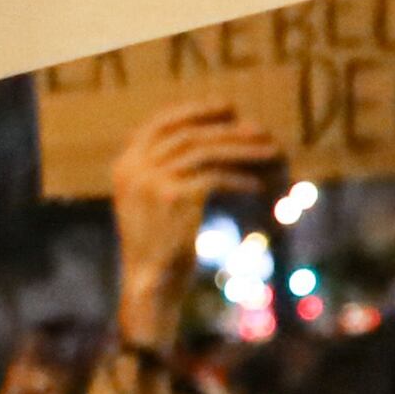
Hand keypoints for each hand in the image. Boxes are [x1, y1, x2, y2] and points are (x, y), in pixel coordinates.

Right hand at [109, 104, 284, 341]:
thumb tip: (211, 137)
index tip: (227, 108)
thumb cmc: (159, 245)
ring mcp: (152, 181)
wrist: (149, 285)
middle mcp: (134, 168)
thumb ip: (166, 169)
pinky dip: (239, 178)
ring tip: (269, 154)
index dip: (195, 111)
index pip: (160, 124)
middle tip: (259, 131)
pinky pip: (215, 177)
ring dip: (242, 150)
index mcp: (125, 165)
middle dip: (227, 130)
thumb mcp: (152, 201)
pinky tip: (256, 185)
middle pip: (189, 135)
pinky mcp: (175, 197)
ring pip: (206, 152)